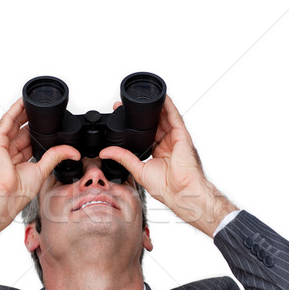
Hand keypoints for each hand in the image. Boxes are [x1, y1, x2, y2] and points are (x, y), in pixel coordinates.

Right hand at [0, 98, 79, 253]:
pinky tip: (22, 103)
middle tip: (43, 109)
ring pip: (13, 123)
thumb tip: (72, 152)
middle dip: (31, 119)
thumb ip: (55, 157)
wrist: (5, 198)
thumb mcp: (42, 170)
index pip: (28, 141)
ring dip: (22, 111)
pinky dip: (14, 111)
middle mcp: (8, 151)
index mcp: (17, 160)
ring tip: (33, 100)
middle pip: (21, 130)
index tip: (48, 123)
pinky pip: (6, 122)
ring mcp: (1, 146)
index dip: (37, 131)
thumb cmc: (16, 192)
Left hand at [99, 95, 236, 236]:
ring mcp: (174, 139)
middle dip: (141, 114)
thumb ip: (123, 158)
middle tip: (127, 105)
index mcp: (157, 153)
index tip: (123, 118)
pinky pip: (175, 117)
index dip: (135, 126)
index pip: (145, 134)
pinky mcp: (181, 136)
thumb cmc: (167, 188)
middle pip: (154, 124)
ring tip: (142, 96)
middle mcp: (166, 144)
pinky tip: (162, 98)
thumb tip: (106, 152)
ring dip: (154, 107)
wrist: (181, 192)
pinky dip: (169, 106)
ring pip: (164, 117)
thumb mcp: (138, 170)